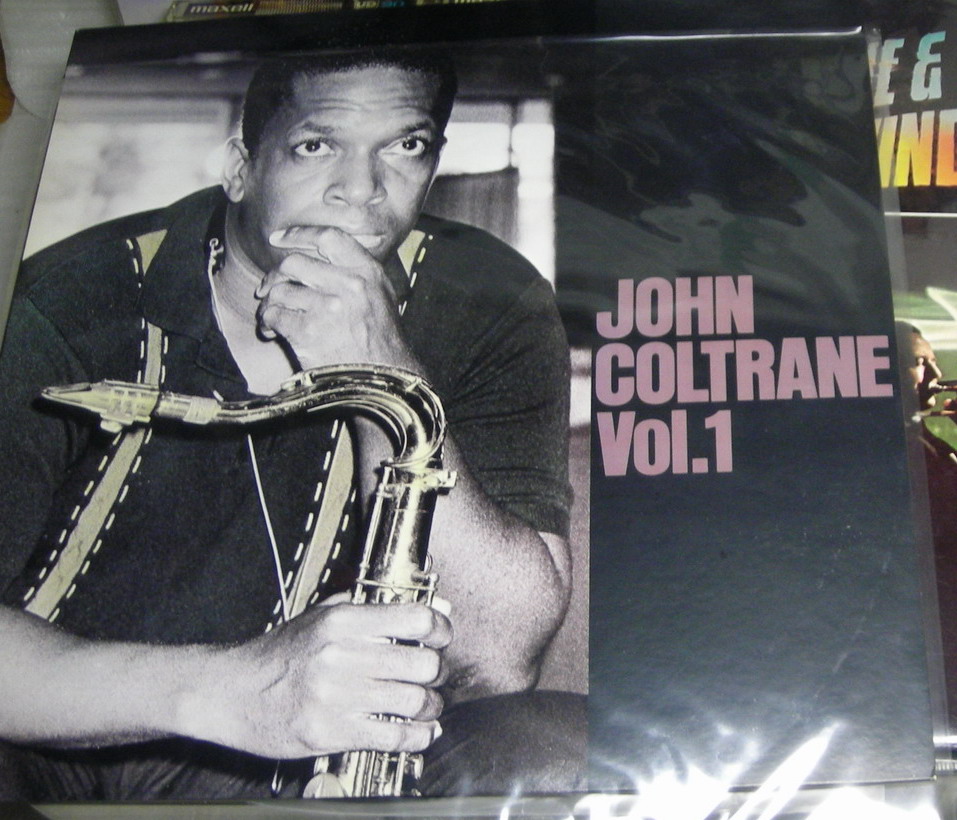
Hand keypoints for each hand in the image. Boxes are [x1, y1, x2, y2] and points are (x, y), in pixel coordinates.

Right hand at [192, 601, 451, 759]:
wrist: (230, 692)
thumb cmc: (279, 654)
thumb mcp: (320, 616)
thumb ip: (372, 609)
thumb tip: (429, 607)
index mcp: (342, 621)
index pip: (415, 618)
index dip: (440, 629)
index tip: (442, 637)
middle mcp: (341, 655)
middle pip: (422, 663)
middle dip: (437, 672)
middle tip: (434, 676)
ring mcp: (335, 696)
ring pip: (412, 702)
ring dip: (430, 707)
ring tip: (427, 705)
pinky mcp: (329, 732)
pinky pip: (392, 737)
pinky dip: (417, 737)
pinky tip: (420, 732)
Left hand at [255, 226, 406, 369]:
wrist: (382, 380)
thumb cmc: (380, 341)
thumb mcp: (381, 296)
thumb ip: (357, 272)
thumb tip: (318, 254)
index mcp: (368, 273)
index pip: (329, 238)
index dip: (299, 234)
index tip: (279, 238)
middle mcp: (349, 285)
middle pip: (295, 262)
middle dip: (275, 274)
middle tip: (268, 287)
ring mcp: (328, 307)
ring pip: (280, 289)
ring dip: (269, 301)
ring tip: (271, 314)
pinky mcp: (308, 331)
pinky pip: (274, 314)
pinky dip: (267, 322)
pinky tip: (272, 331)